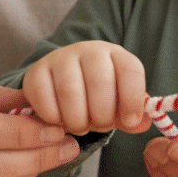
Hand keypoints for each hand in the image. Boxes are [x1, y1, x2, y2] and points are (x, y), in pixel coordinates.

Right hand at [20, 42, 150, 136]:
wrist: (61, 84)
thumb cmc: (98, 97)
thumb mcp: (119, 104)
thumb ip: (133, 115)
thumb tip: (141, 122)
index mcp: (116, 55)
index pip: (130, 70)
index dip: (133, 99)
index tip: (130, 122)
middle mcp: (89, 50)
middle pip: (100, 82)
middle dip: (102, 115)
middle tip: (100, 125)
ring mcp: (60, 58)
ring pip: (71, 92)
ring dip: (78, 120)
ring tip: (81, 126)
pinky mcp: (36, 72)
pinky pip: (44, 99)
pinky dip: (55, 119)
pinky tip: (60, 121)